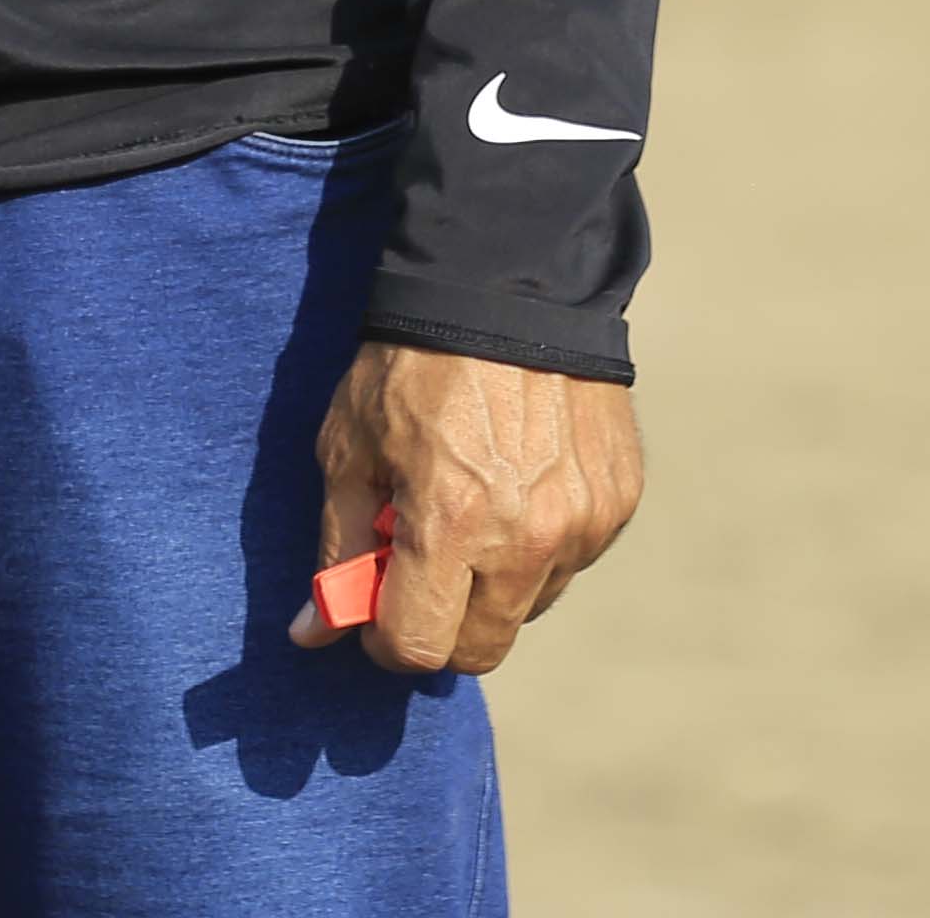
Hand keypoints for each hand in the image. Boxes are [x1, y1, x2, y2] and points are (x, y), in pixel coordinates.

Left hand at [286, 341, 644, 677]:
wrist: (511, 280)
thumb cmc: (412, 363)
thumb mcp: (349, 447)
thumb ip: (338, 548)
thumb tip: (313, 633)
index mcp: (449, 526)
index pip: (419, 649)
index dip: (387, 643)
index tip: (378, 612)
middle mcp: (525, 538)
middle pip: (481, 648)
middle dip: (442, 626)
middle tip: (423, 570)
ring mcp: (581, 523)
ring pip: (529, 607)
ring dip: (495, 585)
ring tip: (475, 509)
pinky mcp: (616, 503)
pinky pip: (572, 559)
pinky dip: (540, 545)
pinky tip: (520, 484)